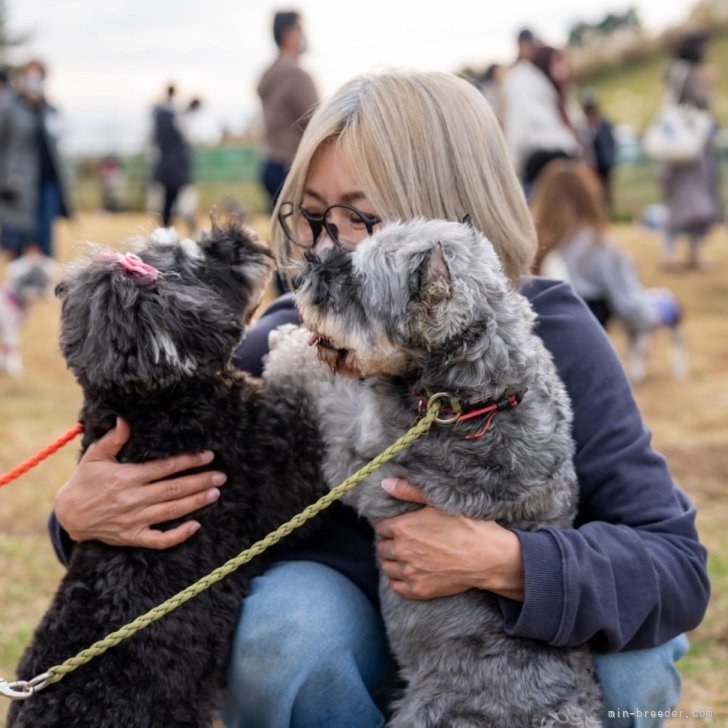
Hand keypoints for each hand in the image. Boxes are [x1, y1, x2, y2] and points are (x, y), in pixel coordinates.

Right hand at [54, 418, 226, 548]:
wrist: (69, 515)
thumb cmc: (85, 481)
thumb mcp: (95, 456)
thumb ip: (114, 439)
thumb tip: (126, 419)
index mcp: (126, 477)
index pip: (165, 467)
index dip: (188, 461)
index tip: (208, 456)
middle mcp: (132, 499)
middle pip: (174, 489)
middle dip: (200, 481)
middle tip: (221, 476)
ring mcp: (133, 520)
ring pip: (171, 511)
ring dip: (196, 502)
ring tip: (215, 493)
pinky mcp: (132, 537)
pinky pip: (159, 540)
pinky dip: (178, 535)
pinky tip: (195, 526)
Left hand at [374, 477, 524, 601]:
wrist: (489, 556)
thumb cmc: (467, 526)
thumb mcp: (438, 502)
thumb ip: (409, 491)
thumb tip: (386, 483)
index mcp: (403, 528)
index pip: (380, 528)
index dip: (389, 526)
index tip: (398, 527)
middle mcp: (402, 551)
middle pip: (381, 548)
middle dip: (389, 543)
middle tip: (402, 541)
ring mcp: (410, 572)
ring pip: (386, 567)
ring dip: (391, 561)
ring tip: (403, 556)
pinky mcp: (419, 590)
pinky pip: (396, 587)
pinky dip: (398, 580)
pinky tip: (407, 572)